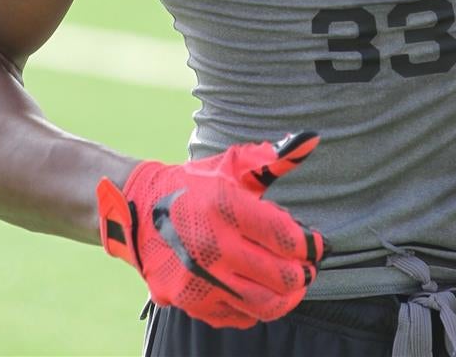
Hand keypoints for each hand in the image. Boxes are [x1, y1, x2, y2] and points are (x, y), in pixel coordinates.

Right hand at [97, 131, 324, 327]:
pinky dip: (256, 308)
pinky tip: (260, 292)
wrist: (137, 212)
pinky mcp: (190, 302)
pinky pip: (238, 316)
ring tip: (293, 286)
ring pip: (263, 304)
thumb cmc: (193, 185)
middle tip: (309, 268)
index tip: (318, 244)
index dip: (311, 245)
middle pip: (281, 277)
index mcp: (227, 209)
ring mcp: (201, 280)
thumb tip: (310, 140)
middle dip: (305, 273)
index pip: (287, 238)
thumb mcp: (230, 165)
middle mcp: (214, 248)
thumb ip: (271, 158)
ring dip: (287, 298)